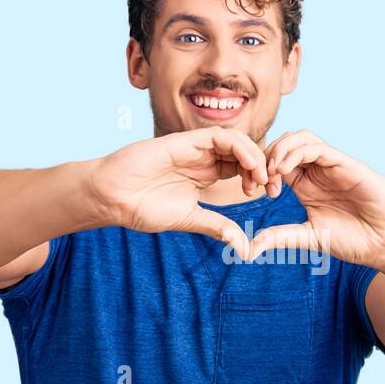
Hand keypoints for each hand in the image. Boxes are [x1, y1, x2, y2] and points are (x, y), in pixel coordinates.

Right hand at [89, 126, 268, 255]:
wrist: (112, 196)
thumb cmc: (141, 207)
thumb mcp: (189, 220)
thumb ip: (216, 227)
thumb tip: (244, 247)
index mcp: (206, 174)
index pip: (242, 167)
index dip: (259, 177)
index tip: (269, 195)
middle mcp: (203, 158)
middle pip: (244, 151)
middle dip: (263, 165)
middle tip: (271, 186)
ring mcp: (194, 148)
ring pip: (236, 140)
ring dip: (255, 155)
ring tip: (261, 177)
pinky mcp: (185, 140)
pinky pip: (219, 136)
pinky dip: (239, 147)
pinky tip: (248, 165)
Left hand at [248, 130, 384, 268]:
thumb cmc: (357, 241)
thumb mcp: (311, 238)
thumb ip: (282, 237)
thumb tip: (250, 247)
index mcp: (307, 186)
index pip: (277, 164)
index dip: (261, 171)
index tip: (255, 192)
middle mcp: (318, 172)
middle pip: (285, 144)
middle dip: (265, 156)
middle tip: (260, 180)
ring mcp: (333, 166)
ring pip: (300, 138)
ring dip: (279, 149)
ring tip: (271, 171)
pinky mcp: (347, 164)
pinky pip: (317, 148)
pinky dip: (296, 153)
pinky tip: (284, 170)